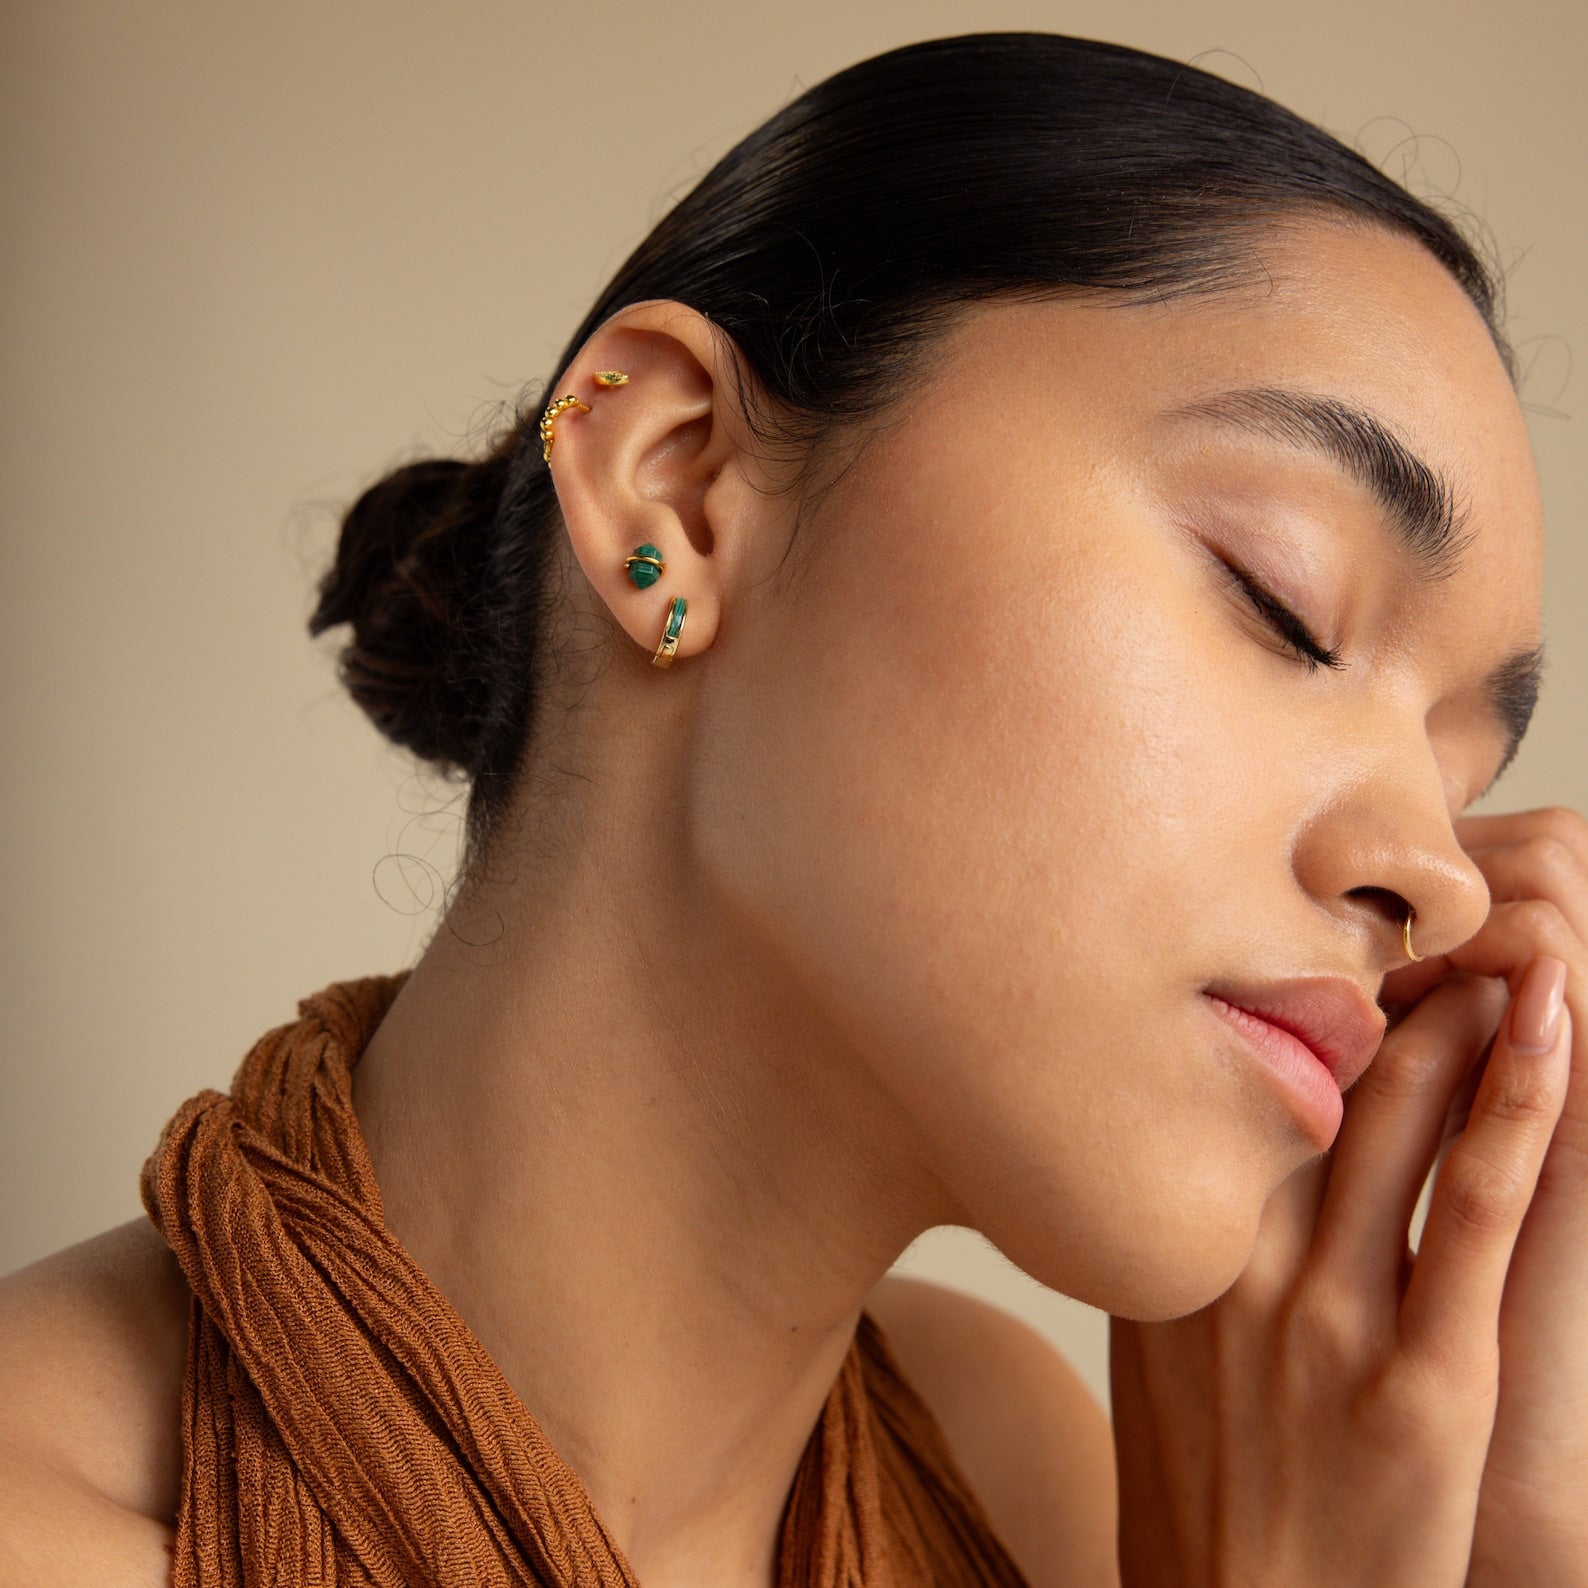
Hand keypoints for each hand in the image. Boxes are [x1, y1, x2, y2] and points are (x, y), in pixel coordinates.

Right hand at [1108, 807, 1578, 1587]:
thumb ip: (1179, 1241)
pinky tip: (1553, 1024)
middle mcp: (1235, 1262)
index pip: (1229, 1078)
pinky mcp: (1421, 1379)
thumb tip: (1202, 1152)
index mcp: (1171, 1247)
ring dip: (1466, 1012)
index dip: (1294, 995)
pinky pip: (1475, 1210)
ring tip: (1511, 942)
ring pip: (1400, 1117)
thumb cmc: (1209, 1490)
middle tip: (1436, 911)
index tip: (1336, 940)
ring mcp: (1323, 1319)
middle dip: (1387, 980)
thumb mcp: (1156, 1350)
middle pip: (1314, 1075)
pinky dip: (1520, 1103)